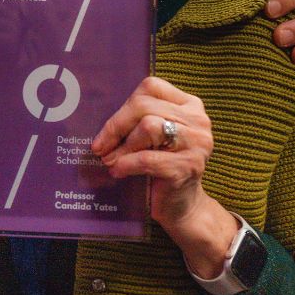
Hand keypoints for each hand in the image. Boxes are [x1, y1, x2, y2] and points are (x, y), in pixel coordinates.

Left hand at [91, 77, 214, 227]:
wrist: (182, 206)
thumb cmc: (162, 168)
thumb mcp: (153, 138)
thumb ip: (137, 120)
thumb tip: (97, 114)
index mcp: (189, 105)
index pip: (151, 88)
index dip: (124, 106)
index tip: (107, 128)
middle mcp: (198, 120)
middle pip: (145, 107)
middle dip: (116, 127)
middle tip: (100, 146)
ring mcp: (197, 143)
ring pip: (149, 127)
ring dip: (122, 146)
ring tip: (109, 159)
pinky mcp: (188, 166)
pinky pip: (148, 158)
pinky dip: (126, 164)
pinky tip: (117, 171)